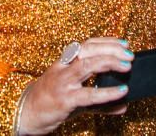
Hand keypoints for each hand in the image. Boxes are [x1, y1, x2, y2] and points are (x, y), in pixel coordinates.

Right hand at [17, 38, 131, 133]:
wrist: (26, 114)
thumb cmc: (50, 103)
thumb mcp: (75, 98)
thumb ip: (100, 102)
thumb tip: (123, 106)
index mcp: (64, 62)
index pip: (87, 44)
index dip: (106, 41)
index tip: (123, 42)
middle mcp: (63, 68)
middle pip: (88, 50)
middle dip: (111, 49)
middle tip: (129, 54)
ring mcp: (63, 83)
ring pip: (87, 65)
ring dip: (109, 63)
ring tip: (127, 66)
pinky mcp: (65, 100)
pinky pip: (89, 94)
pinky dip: (107, 92)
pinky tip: (121, 91)